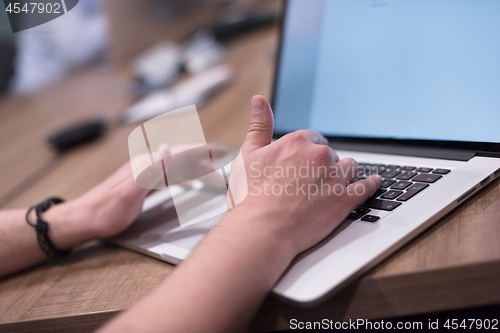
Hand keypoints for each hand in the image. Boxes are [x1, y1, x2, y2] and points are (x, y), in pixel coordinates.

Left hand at [45, 144, 227, 248]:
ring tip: (214, 181)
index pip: (181, 153)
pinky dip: (184, 179)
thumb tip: (167, 149)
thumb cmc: (105, 211)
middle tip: (225, 177)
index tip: (223, 150)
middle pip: (183, 161)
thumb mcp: (129, 193)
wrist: (84, 219)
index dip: (204, 151)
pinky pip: (170, 176)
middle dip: (206, 167)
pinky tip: (190, 185)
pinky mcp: (142, 181)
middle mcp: (147, 164)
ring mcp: (145, 172)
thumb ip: (149, 171)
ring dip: (197, 174)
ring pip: (178, 169)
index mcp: (147, 164)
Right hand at [225, 95, 381, 256]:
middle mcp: (320, 155)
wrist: (263, 228)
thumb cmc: (251, 195)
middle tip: (313, 180)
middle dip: (325, 165)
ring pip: (350, 167)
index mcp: (298, 142)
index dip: (309, 152)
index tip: (304, 162)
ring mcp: (335, 178)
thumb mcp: (249, 154)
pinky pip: (367, 187)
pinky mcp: (345, 200)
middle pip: (331, 155)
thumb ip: (259, 125)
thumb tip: (259, 101)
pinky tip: (374, 182)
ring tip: (339, 181)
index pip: (313, 140)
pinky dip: (372, 184)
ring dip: (346, 173)